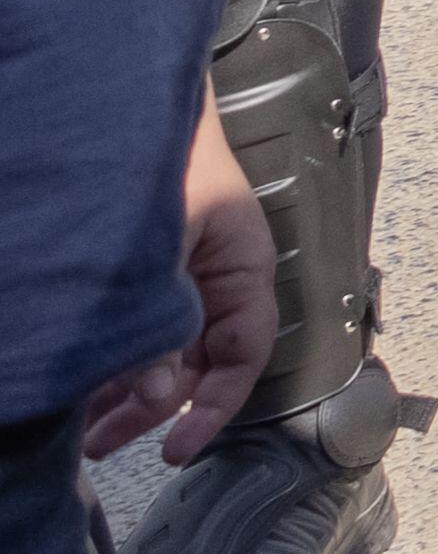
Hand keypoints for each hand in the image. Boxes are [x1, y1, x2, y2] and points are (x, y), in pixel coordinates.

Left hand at [81, 102, 275, 462]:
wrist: (125, 105)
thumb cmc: (164, 159)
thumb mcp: (165, 246)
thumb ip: (161, 325)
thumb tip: (154, 398)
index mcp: (242, 268)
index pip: (244, 355)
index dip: (214, 408)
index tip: (176, 448)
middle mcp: (214, 280)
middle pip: (193, 363)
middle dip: (148, 411)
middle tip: (99, 446)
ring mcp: (177, 276)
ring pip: (157, 351)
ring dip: (120, 392)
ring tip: (77, 429)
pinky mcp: (141, 272)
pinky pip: (134, 328)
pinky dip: (108, 360)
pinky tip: (76, 385)